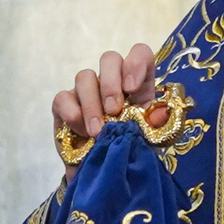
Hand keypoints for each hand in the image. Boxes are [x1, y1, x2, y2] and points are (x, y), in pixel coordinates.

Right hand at [49, 44, 162, 158]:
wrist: (103, 169)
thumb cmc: (128, 148)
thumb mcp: (147, 140)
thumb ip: (155, 126)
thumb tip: (161, 113)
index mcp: (138, 83)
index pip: (139, 55)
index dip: (136, 63)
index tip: (132, 88)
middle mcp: (112, 80)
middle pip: (110, 58)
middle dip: (111, 83)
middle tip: (113, 111)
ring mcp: (87, 90)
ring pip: (85, 76)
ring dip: (91, 104)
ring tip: (97, 132)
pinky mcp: (65, 104)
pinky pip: (62, 98)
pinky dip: (71, 114)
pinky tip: (81, 132)